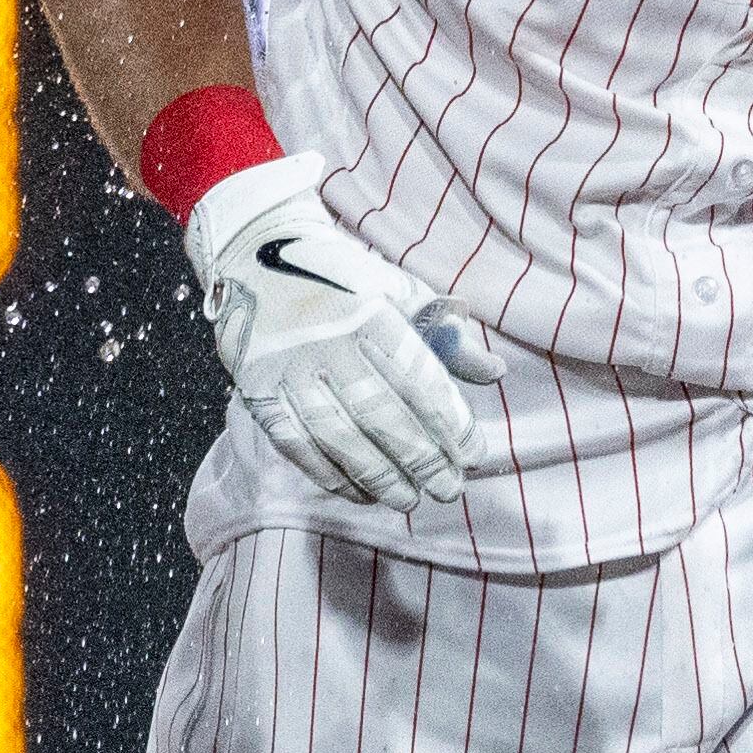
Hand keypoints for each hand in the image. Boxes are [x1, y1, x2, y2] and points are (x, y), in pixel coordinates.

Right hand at [184, 155, 501, 508]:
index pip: (418, 379)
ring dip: (377, 476)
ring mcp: (287, 368)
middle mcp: (327, 342)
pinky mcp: (256, 388)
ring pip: (337, 435)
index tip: (474, 454)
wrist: (256, 252)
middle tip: (449, 488)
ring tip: (409, 499)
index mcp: (370, 316)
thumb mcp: (400, 290)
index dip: (449, 423)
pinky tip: (359, 493)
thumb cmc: (344, 278)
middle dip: (420, 458)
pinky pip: (294, 442)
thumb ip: (447, 335)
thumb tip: (496, 374)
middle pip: (379, 414)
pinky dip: (328, 473)